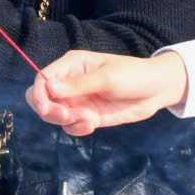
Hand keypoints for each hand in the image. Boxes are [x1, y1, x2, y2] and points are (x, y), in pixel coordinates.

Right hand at [26, 50, 187, 135]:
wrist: (157, 90)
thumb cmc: (134, 76)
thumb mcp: (108, 78)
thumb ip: (79, 85)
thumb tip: (48, 88)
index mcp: (71, 65)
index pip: (42, 79)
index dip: (38, 94)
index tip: (46, 109)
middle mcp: (69, 83)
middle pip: (40, 99)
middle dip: (48, 111)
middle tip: (67, 116)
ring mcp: (77, 101)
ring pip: (53, 115)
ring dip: (66, 121)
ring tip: (88, 120)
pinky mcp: (86, 116)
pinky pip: (70, 127)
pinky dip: (76, 129)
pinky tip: (92, 125)